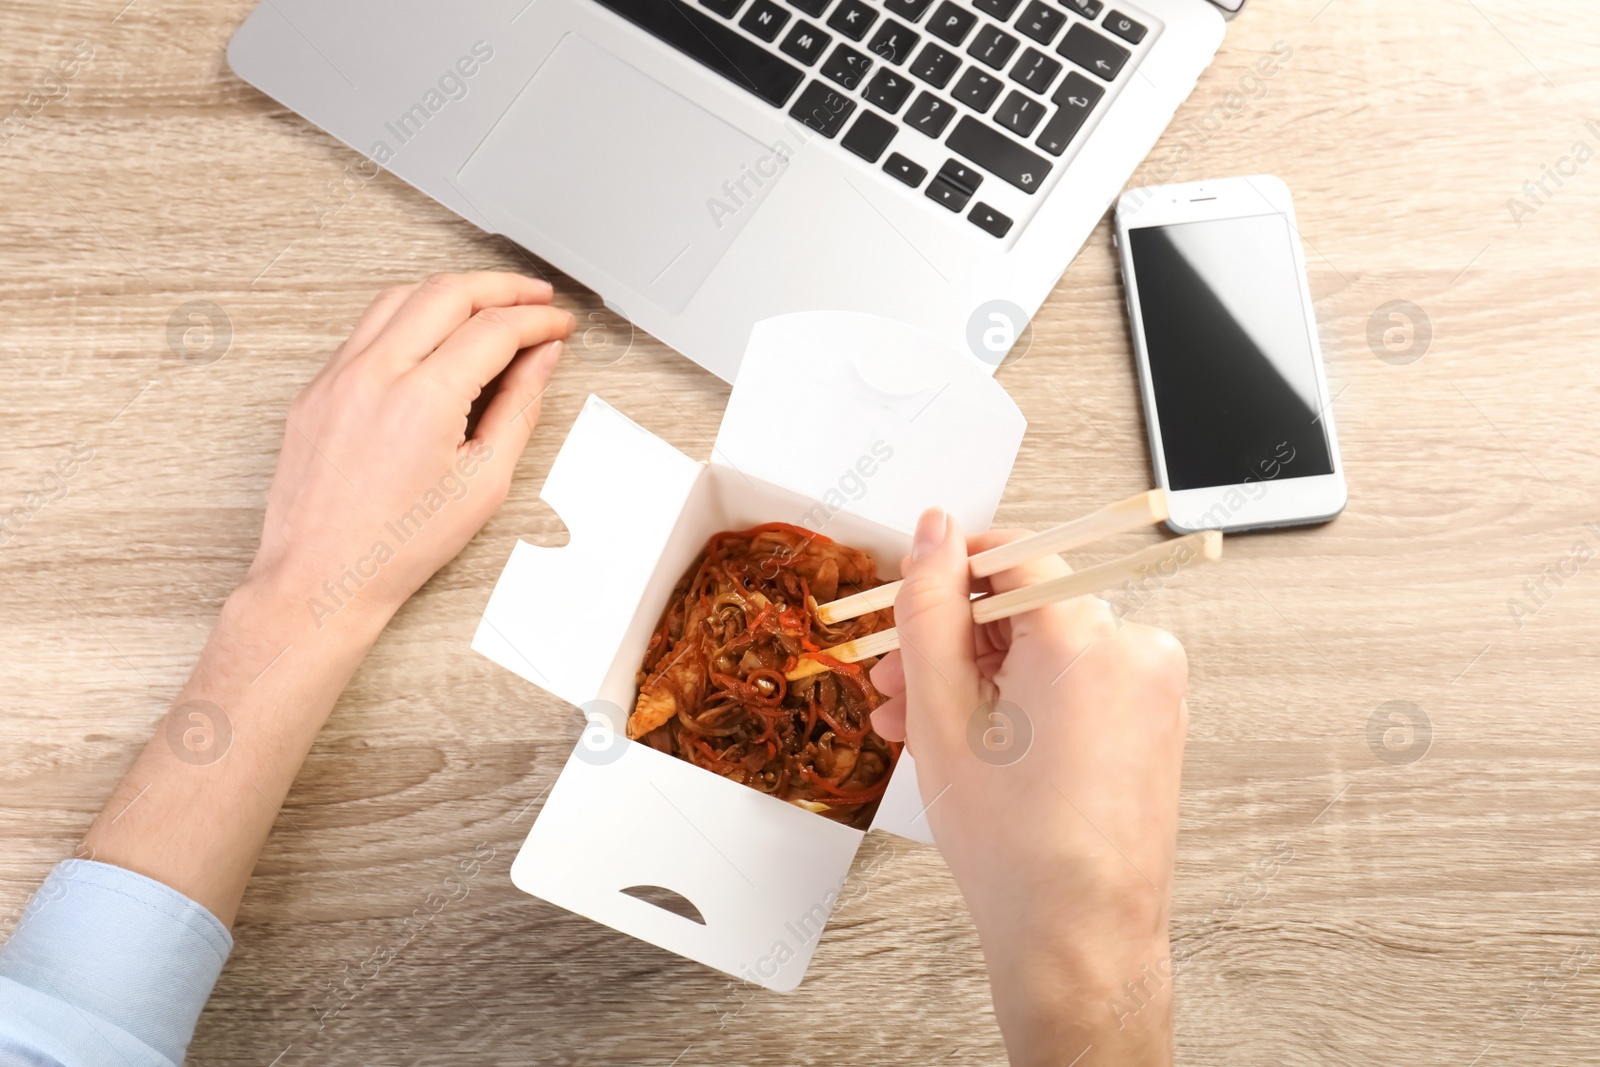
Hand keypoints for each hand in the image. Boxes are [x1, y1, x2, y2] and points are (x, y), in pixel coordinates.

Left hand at [248, 272, 575, 629]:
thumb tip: (541, 361)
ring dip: (453, 293)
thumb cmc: (397, 547)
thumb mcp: (483, 482)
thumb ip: (519, 409)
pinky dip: (410, 317)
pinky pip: (367, 329)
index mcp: (422, 400)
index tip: (559, 323)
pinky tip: (435, 338)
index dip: (537, 319)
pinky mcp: (316, 388)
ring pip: (401, 297)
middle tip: (536, 298)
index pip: (494, 328)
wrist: (323, 577)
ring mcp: (337, 376)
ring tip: (489, 308)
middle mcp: (374, 374)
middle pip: (448, 292)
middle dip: (502, 288)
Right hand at [870, 508, 1187, 1066]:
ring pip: (1044, 648)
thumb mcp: (942, 711)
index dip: (947, 575)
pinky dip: (1021, 698)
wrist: (1079, 939)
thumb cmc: (1015, 846)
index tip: (907, 604)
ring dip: (976, 675)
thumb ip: (929, 606)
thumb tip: (933, 531)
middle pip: (1025, 607)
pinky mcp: (1153, 721)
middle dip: (950, 640)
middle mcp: (1135, 649)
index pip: (1012, 555)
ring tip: (918, 725)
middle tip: (894, 681)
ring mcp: (1152, 688)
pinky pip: (1075, 681)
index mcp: (1086, 635)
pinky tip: (969, 739)